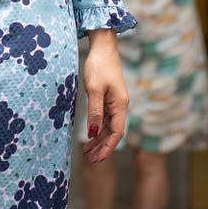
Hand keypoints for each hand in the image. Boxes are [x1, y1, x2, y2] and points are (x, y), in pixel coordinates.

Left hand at [81, 29, 128, 164]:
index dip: (108, 147)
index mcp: (120, 105)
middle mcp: (120, 105)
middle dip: (103, 147)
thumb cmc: (99, 66)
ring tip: (87, 151)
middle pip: (113, 132)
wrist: (103, 47)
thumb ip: (94, 112)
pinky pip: (105, 118)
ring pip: (108, 126)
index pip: (117, 133)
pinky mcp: (109, 97)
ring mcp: (115, 102)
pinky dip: (97, 128)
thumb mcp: (94, 90)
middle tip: (91, 160)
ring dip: (99, 139)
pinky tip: (90, 134)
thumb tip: (93, 133)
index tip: (99, 159)